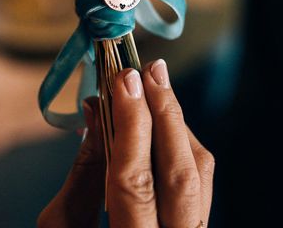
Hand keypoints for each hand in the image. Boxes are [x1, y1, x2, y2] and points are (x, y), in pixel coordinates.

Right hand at [38, 60, 214, 227]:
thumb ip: (82, 174)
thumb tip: (99, 112)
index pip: (136, 181)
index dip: (132, 126)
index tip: (125, 80)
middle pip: (182, 172)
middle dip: (166, 114)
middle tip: (150, 70)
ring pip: (200, 174)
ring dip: (177, 123)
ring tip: (157, 83)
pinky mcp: (196, 225)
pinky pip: (200, 180)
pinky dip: (182, 144)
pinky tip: (163, 120)